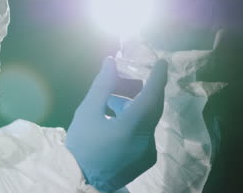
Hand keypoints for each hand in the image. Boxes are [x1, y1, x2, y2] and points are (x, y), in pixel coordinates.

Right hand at [66, 57, 167, 191]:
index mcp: (131, 128)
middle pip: (152, 108)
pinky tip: (117, 121)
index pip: (152, 97)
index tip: (162, 63)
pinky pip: (146, 134)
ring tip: (112, 103)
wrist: (81, 181)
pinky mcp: (146, 160)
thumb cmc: (81, 145)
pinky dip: (136, 123)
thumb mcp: (87, 112)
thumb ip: (102, 86)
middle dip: (144, 91)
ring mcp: (148, 153)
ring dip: (136, 108)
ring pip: (148, 121)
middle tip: (130, 79)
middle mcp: (145, 141)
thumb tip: (111, 62)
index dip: (158, 78)